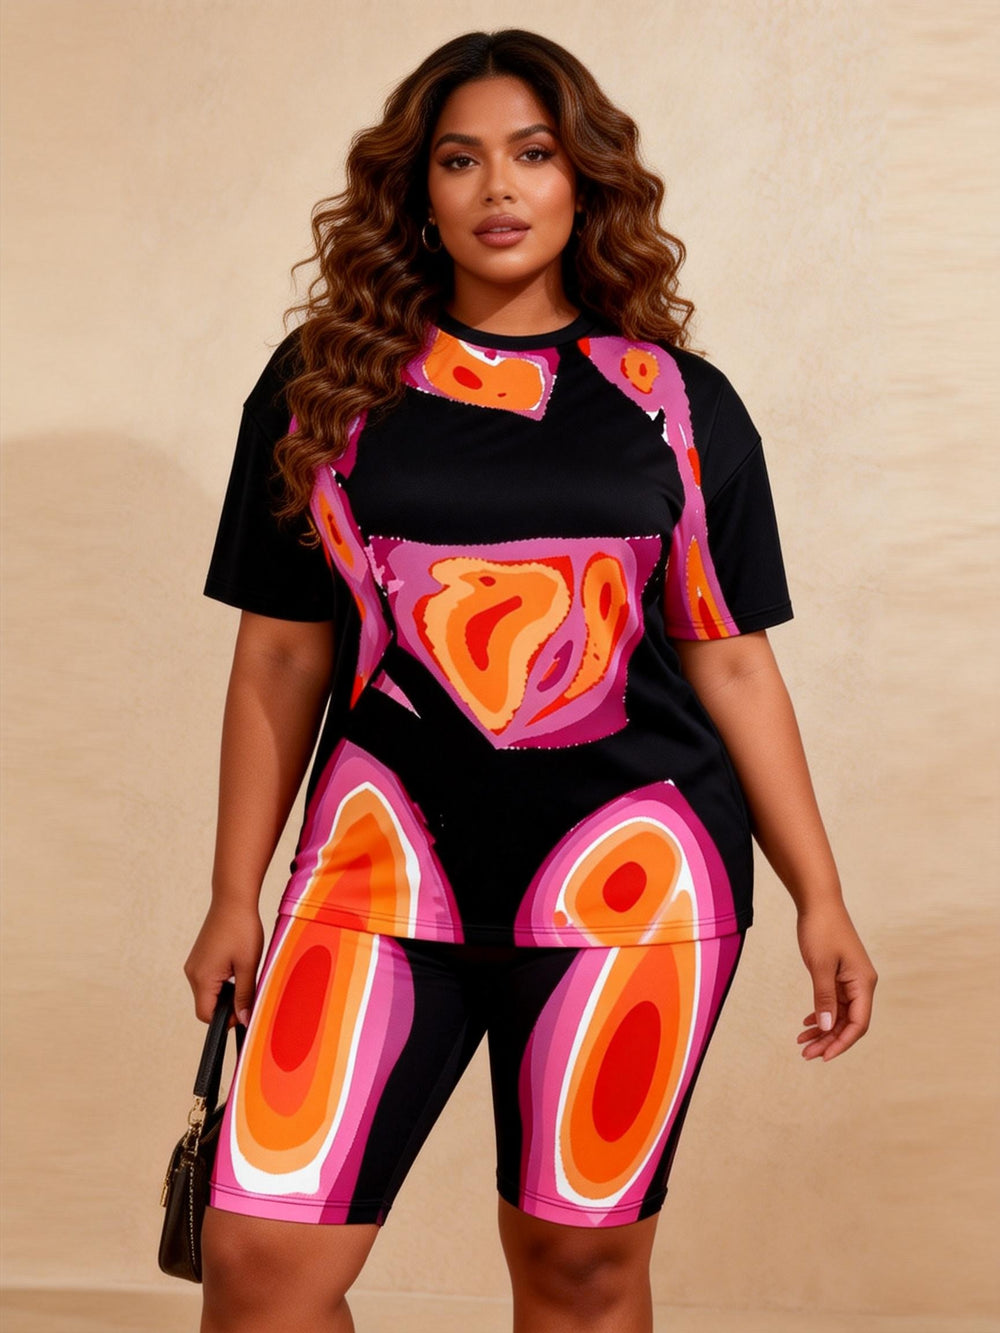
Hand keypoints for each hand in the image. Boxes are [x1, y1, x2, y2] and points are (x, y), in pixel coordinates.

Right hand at [184, 899, 263, 1026]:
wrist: (233, 900)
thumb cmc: (242, 929)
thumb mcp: (248, 966)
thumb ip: (245, 996)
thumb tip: (245, 1020)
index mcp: (202, 978)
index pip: (206, 1016)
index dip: (226, 1019)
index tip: (244, 1009)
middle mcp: (192, 973)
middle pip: (206, 1005)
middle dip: (227, 1005)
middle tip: (247, 990)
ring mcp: (193, 965)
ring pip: (207, 993)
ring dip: (225, 993)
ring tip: (243, 974)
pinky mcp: (198, 958)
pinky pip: (207, 980)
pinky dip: (221, 981)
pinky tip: (235, 967)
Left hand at [795, 900, 876, 1060]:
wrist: (818, 902)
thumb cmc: (821, 930)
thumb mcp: (820, 966)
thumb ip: (824, 998)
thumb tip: (827, 1028)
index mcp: (863, 983)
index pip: (859, 1023)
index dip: (842, 1043)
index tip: (823, 1057)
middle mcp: (861, 984)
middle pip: (849, 1022)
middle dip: (829, 1040)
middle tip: (806, 1054)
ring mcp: (850, 979)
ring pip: (840, 1014)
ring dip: (823, 1029)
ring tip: (802, 1043)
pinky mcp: (839, 974)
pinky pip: (834, 1001)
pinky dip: (821, 1013)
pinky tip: (807, 1023)